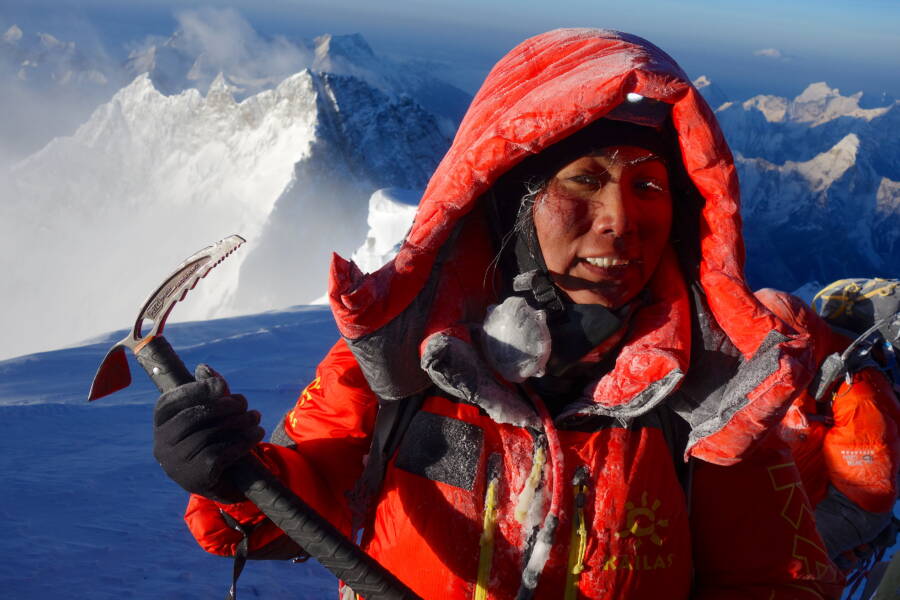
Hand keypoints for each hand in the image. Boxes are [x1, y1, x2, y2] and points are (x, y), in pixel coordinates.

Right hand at [153, 364, 263, 502]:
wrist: (226, 484)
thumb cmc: (215, 441)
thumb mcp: (211, 417)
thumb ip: (208, 393)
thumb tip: (204, 368)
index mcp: (161, 426)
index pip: (169, 403)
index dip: (195, 390)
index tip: (221, 386)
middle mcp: (162, 446)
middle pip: (191, 417)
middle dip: (223, 406)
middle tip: (245, 404)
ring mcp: (176, 464)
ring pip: (208, 435)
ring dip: (238, 423)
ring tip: (255, 418)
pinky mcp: (195, 478)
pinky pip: (220, 453)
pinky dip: (242, 441)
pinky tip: (255, 435)